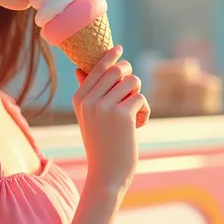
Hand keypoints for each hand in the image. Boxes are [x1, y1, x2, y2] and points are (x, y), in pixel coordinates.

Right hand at [72, 46, 150, 194]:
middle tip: (132, 95)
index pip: (97, 67)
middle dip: (130, 77)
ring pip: (132, 81)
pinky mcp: (123, 115)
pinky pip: (141, 97)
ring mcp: (105, 106)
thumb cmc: (100, 145)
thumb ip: (87, 93)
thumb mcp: (87, 117)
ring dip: (138, 96)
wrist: (106, 174)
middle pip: (118, 70)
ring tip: (134, 115)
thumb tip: (80, 69)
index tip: (119, 48)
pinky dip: (145, 111)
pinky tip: (138, 126)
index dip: (110, 57)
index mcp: (79, 98)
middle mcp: (89, 99)